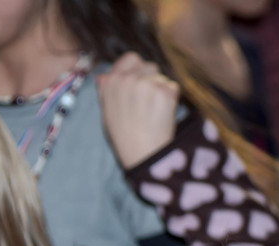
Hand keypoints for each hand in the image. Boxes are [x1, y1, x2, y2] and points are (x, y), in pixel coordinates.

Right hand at [98, 52, 179, 169]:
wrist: (142, 153)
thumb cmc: (124, 137)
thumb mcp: (107, 110)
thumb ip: (106, 90)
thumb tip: (105, 75)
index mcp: (110, 81)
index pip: (131, 58)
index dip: (139, 69)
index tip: (142, 81)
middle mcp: (127, 78)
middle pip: (150, 66)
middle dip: (153, 80)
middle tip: (152, 101)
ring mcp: (146, 84)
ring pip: (162, 77)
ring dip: (163, 90)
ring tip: (156, 111)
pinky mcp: (164, 92)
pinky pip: (173, 87)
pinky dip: (173, 99)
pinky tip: (165, 114)